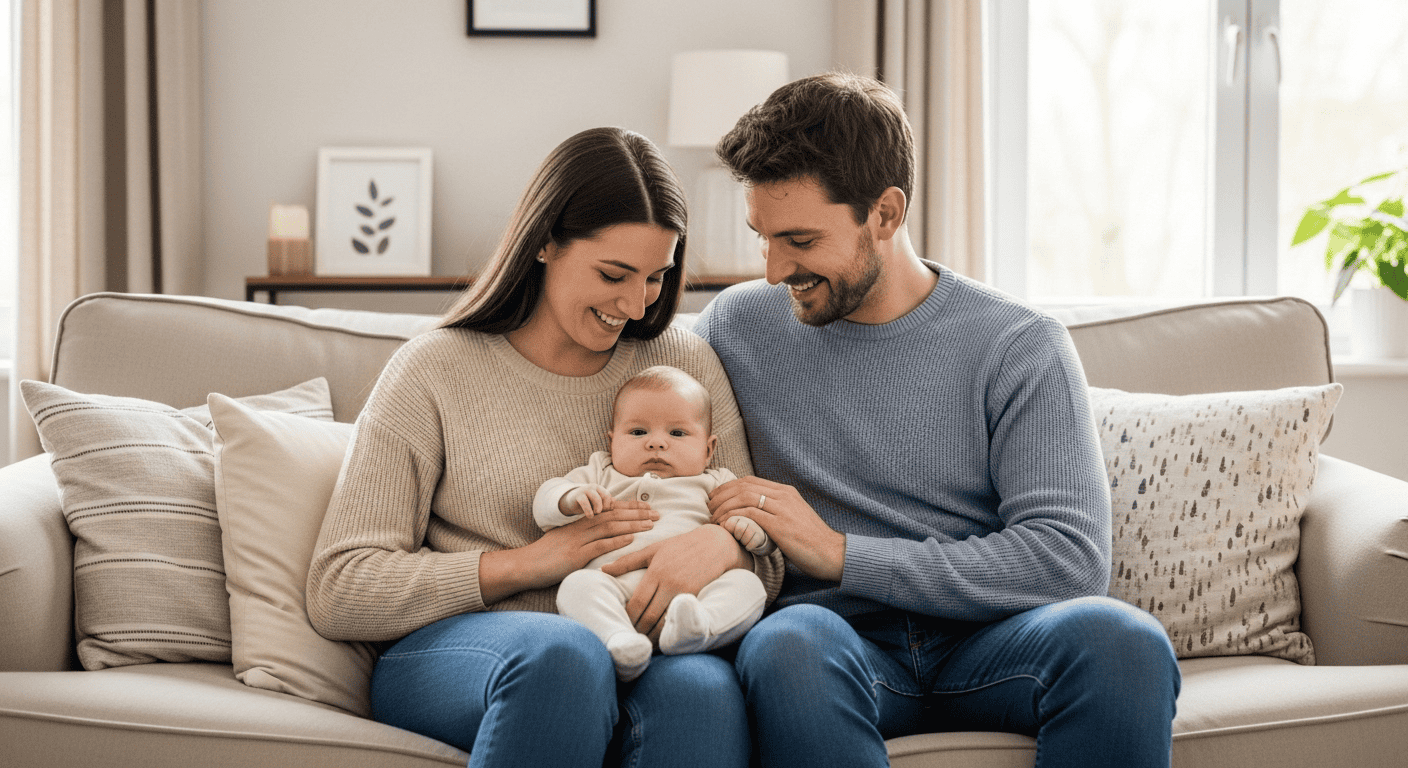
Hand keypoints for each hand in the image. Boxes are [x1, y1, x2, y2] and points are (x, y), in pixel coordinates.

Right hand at [479, 501, 656, 604]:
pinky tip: (630, 539)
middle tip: (657, 514)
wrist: (525, 565)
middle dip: (637, 514)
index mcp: (580, 523)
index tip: (647, 507)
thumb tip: (603, 537)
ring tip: (650, 524)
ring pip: (610, 527)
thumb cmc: (546, 556)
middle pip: (614, 516)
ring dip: (632, 525)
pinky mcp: (575, 555)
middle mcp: (581, 528)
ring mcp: (578, 541)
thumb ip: (584, 537)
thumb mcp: (566, 540)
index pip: (609, 511)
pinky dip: (616, 541)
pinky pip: (598, 545)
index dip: (630, 507)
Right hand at [561, 484, 614, 517]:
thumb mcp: (597, 504)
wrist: (570, 501)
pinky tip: (589, 516)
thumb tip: (614, 501)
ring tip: (595, 514)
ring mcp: (585, 490)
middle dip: (604, 508)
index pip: (609, 496)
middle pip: (605, 497)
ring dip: (598, 509)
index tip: (604, 513)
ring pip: (597, 499)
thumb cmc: (587, 504)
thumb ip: (607, 503)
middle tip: (599, 514)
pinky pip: (585, 503)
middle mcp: (593, 487)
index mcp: (600, 488)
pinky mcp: (578, 495)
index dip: (608, 506)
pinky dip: (589, 511)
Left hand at [599, 524, 749, 642]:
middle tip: (630, 639)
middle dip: (638, 631)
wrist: (715, 544)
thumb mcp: (653, 550)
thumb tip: (603, 569)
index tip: (621, 625)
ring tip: (644, 643)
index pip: (637, 603)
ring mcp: (684, 592)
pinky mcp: (696, 597)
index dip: (628, 618)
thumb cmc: (681, 546)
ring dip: (653, 636)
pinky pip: (678, 618)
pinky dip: (669, 630)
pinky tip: (662, 637)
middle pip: (649, 617)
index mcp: (655, 572)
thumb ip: (627, 561)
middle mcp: (669, 583)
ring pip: (664, 622)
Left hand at [708, 477, 845, 581]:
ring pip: (744, 498)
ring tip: (713, 518)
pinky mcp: (780, 525)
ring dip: (724, 507)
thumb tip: (752, 516)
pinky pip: (750, 515)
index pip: (750, 481)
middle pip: (744, 486)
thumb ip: (774, 512)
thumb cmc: (811, 541)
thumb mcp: (793, 518)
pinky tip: (725, 526)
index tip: (715, 498)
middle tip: (709, 507)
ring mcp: (782, 509)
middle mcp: (784, 496)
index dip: (728, 487)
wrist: (831, 553)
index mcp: (786, 492)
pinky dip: (733, 518)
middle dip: (721, 495)